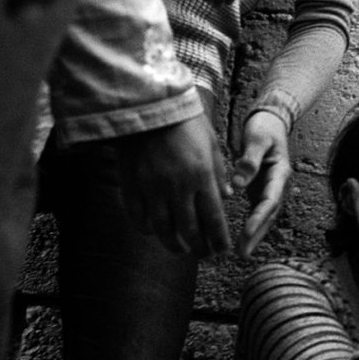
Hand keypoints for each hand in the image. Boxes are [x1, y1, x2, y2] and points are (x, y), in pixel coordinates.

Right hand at [116, 111, 231, 256]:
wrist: (148, 105)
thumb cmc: (185, 122)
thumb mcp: (211, 144)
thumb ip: (219, 174)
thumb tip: (226, 198)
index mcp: (201, 177)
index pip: (214, 219)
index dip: (218, 240)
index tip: (222, 250)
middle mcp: (177, 187)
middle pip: (190, 231)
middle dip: (199, 248)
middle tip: (204, 254)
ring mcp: (152, 188)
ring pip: (163, 230)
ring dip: (173, 245)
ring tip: (180, 250)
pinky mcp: (131, 185)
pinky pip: (138, 217)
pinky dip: (146, 229)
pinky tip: (153, 232)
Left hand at [232, 111, 291, 257]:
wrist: (271, 121)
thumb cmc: (265, 127)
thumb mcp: (257, 138)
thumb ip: (249, 159)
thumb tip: (238, 184)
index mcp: (280, 173)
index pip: (270, 200)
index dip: (259, 218)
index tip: (247, 232)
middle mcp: (278, 184)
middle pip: (269, 214)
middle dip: (257, 235)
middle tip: (243, 253)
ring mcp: (270, 189)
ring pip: (264, 217)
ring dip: (255, 235)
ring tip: (241, 253)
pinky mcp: (261, 190)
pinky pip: (257, 212)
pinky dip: (251, 227)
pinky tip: (241, 240)